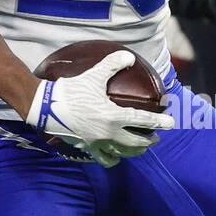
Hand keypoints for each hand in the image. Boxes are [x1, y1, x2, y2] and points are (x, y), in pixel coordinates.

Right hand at [26, 51, 174, 157]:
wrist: (45, 107)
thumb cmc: (71, 90)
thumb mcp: (93, 75)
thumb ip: (113, 64)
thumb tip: (129, 57)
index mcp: (112, 116)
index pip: (142, 120)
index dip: (158, 122)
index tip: (170, 123)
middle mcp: (108, 133)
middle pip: (135, 142)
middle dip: (149, 140)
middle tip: (156, 137)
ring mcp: (97, 143)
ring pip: (123, 153)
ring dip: (135, 151)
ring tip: (141, 148)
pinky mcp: (87, 148)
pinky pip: (104, 159)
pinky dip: (114, 159)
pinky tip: (117, 156)